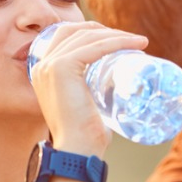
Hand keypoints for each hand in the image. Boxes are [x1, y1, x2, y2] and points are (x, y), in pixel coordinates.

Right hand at [28, 21, 147, 155]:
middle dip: (105, 30)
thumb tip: (115, 92)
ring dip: (117, 35)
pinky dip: (117, 42)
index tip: (118, 38)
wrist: (77, 151)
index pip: (66, 36)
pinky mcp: (62, 68)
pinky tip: (136, 44)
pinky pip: (94, 47)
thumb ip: (90, 94)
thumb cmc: (85, 136)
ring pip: (87, 37)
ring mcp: (50, 65)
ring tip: (140, 42)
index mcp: (43, 71)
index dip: (92, 31)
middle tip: (131, 40)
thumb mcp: (83, 105)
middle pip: (76, 31)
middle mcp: (42, 64)